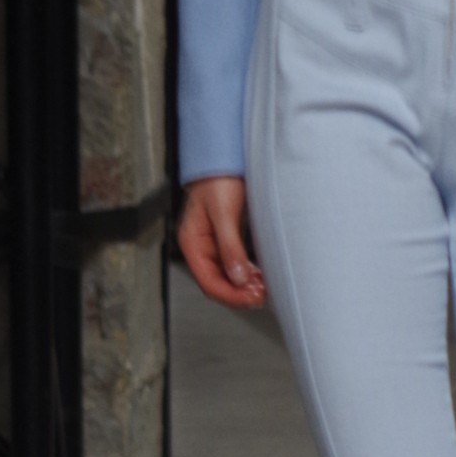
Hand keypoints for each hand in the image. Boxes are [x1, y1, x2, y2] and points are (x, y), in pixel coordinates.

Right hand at [177, 176, 266, 309]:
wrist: (224, 157)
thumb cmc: (218, 179)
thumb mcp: (224, 213)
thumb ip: (230, 246)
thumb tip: (238, 277)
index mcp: (192, 243)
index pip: (207, 281)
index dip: (229, 294)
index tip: (250, 299)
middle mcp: (201, 247)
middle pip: (217, 282)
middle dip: (238, 293)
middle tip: (261, 297)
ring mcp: (214, 244)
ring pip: (227, 276)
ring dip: (244, 285)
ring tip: (263, 289)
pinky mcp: (227, 238)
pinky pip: (235, 264)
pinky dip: (247, 273)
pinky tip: (259, 276)